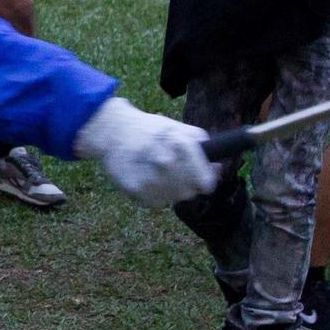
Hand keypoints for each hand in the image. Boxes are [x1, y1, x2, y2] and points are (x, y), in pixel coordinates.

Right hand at [74, 96, 220, 206]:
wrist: (112, 131)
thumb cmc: (148, 129)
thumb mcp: (176, 127)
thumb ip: (200, 145)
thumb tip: (217, 166)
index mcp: (180, 144)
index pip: (206, 182)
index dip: (207, 182)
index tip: (205, 182)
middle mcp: (166, 162)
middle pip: (190, 192)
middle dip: (187, 184)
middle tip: (175, 173)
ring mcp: (150, 177)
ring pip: (173, 198)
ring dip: (170, 190)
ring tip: (159, 173)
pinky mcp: (135, 189)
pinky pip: (156, 201)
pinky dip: (154, 194)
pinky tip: (147, 178)